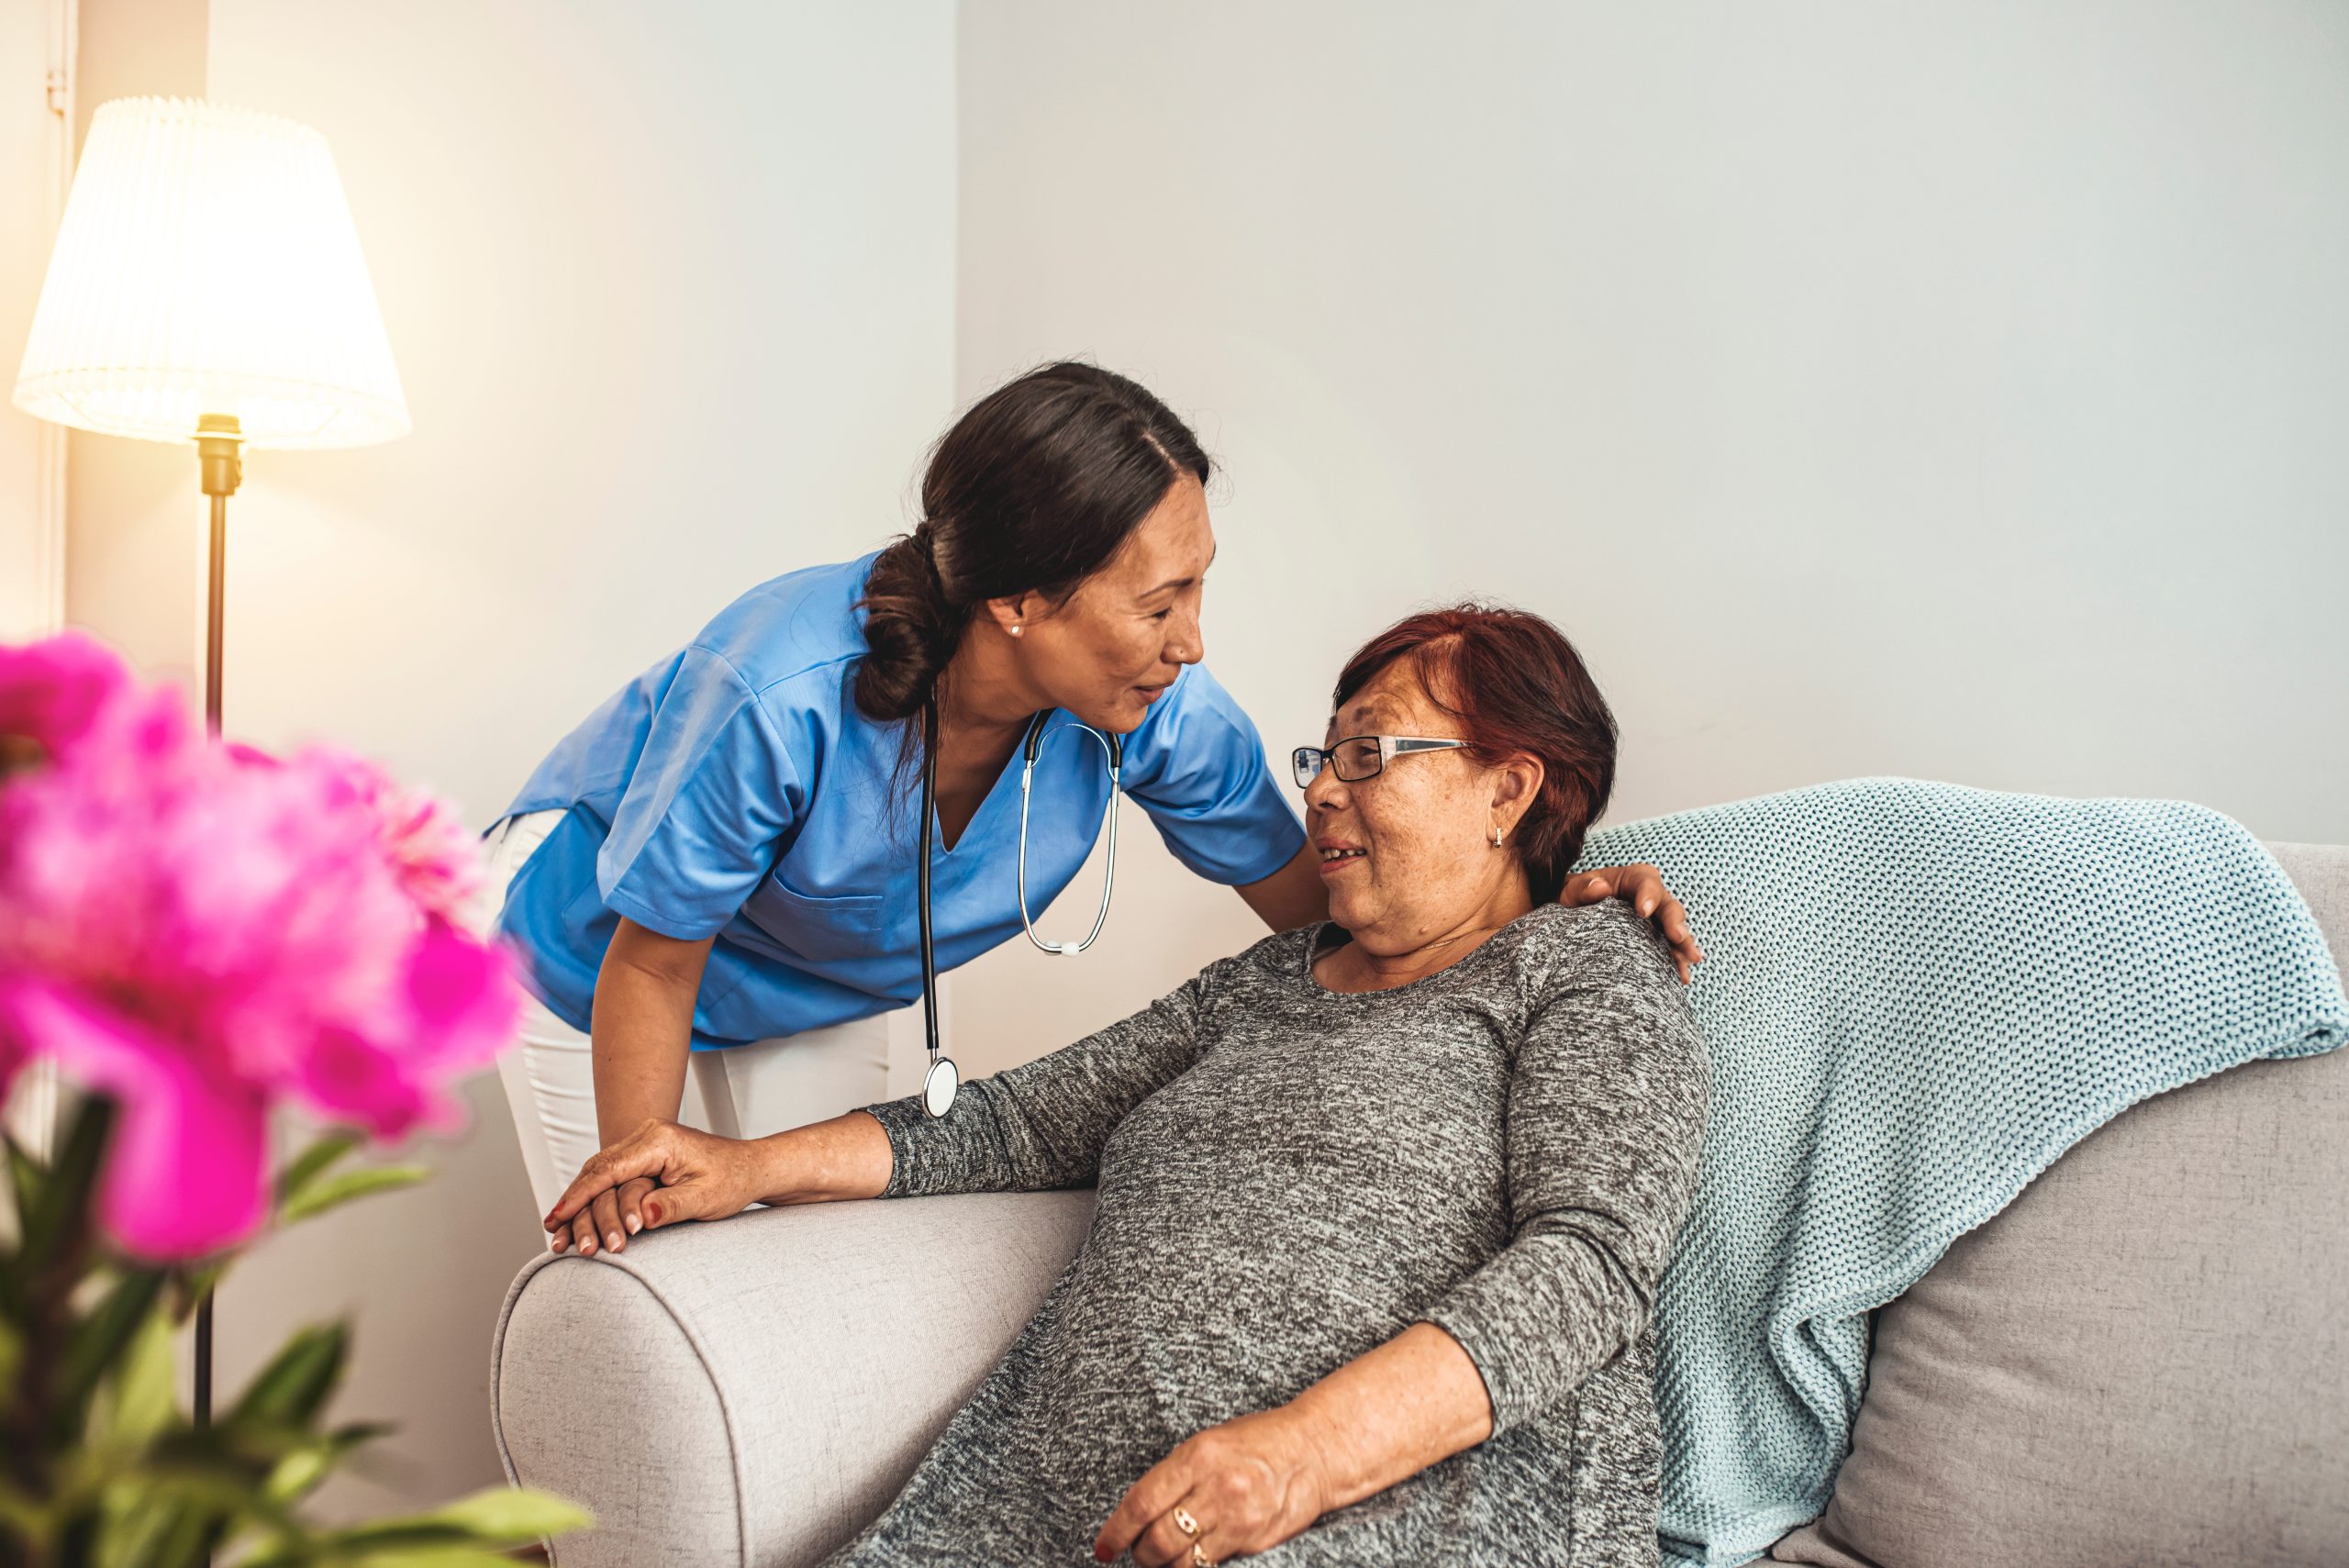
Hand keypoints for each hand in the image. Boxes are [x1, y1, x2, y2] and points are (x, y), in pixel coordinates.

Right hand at [543, 1118, 757, 1255]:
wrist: (749, 1168)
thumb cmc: (731, 1181)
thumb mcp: (705, 1199)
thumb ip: (671, 1206)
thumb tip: (641, 1217)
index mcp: (660, 1140)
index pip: (609, 1168)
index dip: (581, 1195)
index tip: (558, 1217)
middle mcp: (647, 1135)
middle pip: (597, 1169)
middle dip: (574, 1202)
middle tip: (554, 1233)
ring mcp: (643, 1143)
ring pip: (599, 1171)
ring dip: (579, 1201)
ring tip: (556, 1231)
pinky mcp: (643, 1155)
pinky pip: (609, 1174)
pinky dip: (591, 1195)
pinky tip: (573, 1216)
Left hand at [1093, 1406, 1330, 1565]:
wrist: (1314, 1450)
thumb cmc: (1257, 1443)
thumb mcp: (1209, 1445)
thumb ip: (1176, 1476)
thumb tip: (1137, 1513)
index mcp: (1197, 1455)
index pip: (1142, 1503)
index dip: (1116, 1532)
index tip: (1103, 1548)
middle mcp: (1216, 1487)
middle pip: (1159, 1539)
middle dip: (1140, 1555)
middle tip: (1138, 1555)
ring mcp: (1237, 1517)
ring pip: (1182, 1560)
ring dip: (1164, 1566)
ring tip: (1162, 1560)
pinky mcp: (1254, 1540)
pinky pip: (1210, 1565)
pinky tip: (1190, 1561)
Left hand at [1560, 861, 1703, 983]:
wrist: (1574, 915)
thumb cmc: (1575, 898)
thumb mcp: (1573, 890)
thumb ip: (1583, 887)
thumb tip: (1599, 887)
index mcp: (1633, 879)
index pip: (1646, 881)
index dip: (1648, 895)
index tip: (1644, 911)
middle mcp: (1650, 897)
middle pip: (1668, 906)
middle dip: (1675, 921)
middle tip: (1678, 937)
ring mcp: (1656, 920)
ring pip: (1675, 929)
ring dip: (1684, 945)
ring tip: (1691, 959)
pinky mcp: (1656, 940)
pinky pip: (1670, 950)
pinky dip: (1676, 962)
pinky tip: (1681, 977)